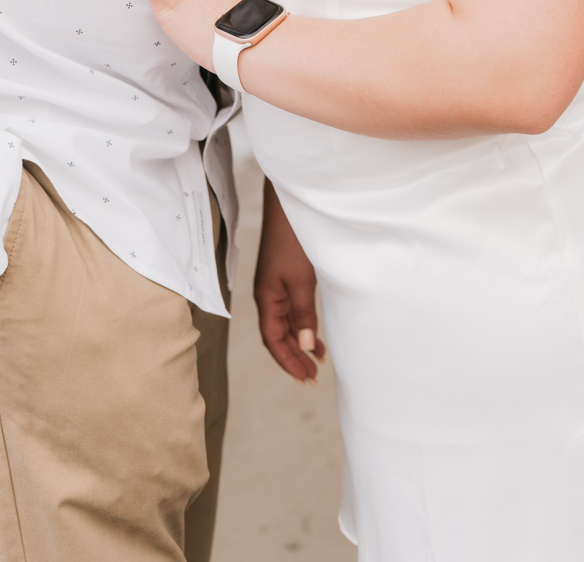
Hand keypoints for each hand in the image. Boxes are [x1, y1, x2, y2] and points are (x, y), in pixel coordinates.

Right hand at [254, 178, 325, 383]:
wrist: (289, 205)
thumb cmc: (293, 239)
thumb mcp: (301, 279)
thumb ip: (302, 313)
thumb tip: (304, 345)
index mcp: (266, 298)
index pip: (273, 339)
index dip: (288, 361)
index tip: (305, 378)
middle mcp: (268, 295)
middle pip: (277, 335)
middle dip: (293, 357)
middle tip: (312, 378)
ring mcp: (275, 285)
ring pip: (284, 324)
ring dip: (298, 343)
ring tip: (317, 360)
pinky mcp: (285, 276)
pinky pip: (290, 310)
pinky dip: (301, 325)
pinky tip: (314, 331)